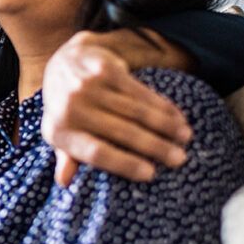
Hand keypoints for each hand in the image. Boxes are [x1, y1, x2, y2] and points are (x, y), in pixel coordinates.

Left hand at [42, 32, 192, 185]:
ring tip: (185, 138)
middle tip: (179, 159)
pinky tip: (177, 116)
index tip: (150, 174)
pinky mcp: (106, 69)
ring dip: (166, 126)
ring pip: (137, 111)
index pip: (96, 152)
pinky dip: (163, 106)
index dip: (124, 164)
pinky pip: (141, 91)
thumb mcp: (59, 133)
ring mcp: (89, 86)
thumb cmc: (66, 108)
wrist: (63, 61)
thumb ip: (66, 157)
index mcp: (59, 131)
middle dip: (156, 147)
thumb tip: (64, 182)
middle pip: (122, 132)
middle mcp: (72, 108)